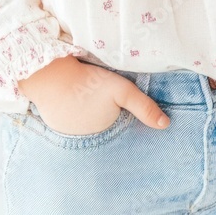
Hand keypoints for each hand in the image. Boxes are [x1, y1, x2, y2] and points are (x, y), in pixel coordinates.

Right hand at [18, 56, 170, 133]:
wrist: (49, 77)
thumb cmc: (88, 83)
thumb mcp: (121, 90)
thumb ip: (143, 106)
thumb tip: (166, 124)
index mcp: (104, 132)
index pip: (118, 125)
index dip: (119, 112)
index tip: (116, 100)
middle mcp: (86, 138)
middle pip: (102, 124)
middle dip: (103, 113)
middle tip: (98, 93)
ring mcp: (67, 133)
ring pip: (85, 122)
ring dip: (86, 111)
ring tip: (86, 93)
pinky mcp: (54, 122)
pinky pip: (68, 118)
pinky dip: (71, 108)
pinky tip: (72, 95)